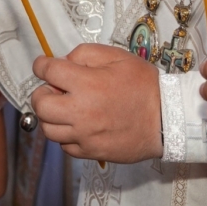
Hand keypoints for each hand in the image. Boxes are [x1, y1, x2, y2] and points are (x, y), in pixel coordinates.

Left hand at [30, 44, 161, 162]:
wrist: (166, 119)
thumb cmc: (144, 85)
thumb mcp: (117, 57)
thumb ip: (86, 54)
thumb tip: (64, 62)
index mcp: (86, 84)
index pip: (47, 71)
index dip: (41, 65)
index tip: (43, 65)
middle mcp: (80, 111)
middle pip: (40, 104)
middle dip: (41, 93)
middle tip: (54, 89)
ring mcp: (84, 135)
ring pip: (48, 129)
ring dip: (51, 116)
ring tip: (65, 109)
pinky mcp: (91, 152)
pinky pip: (64, 146)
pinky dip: (65, 135)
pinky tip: (77, 125)